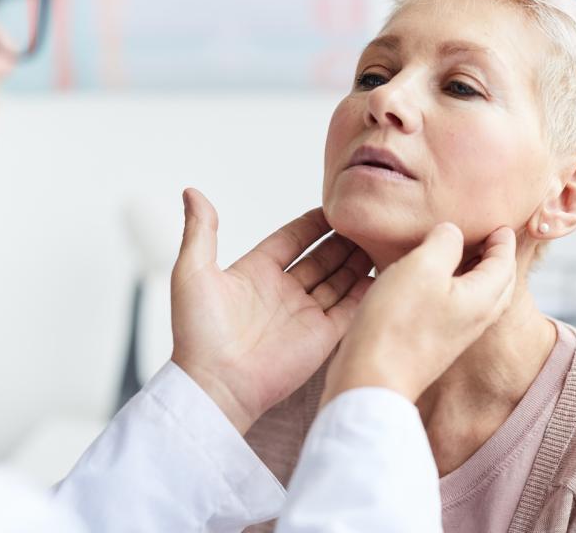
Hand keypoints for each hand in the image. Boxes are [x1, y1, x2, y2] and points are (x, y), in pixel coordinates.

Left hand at [170, 188, 373, 433]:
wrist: (216, 384)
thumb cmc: (198, 332)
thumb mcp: (192, 272)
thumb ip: (200, 231)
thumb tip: (192, 192)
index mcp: (255, 272)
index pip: (291, 239)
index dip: (312, 224)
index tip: (335, 206)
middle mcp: (283, 291)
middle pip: (321, 258)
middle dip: (342, 240)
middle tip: (366, 219)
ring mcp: (305, 314)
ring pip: (339, 280)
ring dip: (357, 261)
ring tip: (381, 239)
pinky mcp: (322, 337)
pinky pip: (350, 308)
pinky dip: (366, 291)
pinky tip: (384, 271)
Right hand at [321, 223, 517, 404]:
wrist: (372, 379)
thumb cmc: (396, 323)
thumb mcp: (421, 267)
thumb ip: (444, 242)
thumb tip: (453, 233)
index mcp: (481, 299)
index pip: (504, 262)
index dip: (503, 240)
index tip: (499, 224)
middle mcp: (475, 320)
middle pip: (499, 284)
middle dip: (497, 259)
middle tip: (488, 238)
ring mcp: (455, 335)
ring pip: (479, 298)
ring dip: (478, 275)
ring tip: (461, 256)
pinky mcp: (434, 345)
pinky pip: (458, 310)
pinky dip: (457, 290)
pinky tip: (432, 285)